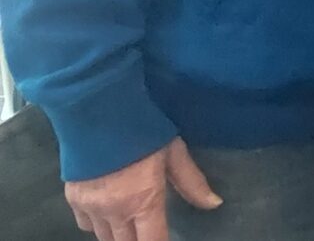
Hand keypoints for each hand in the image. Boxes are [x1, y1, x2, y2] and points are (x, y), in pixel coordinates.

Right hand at [63, 139, 221, 240]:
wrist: (97, 112)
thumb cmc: (142, 129)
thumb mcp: (174, 152)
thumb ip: (191, 182)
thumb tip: (213, 204)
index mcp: (143, 201)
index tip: (165, 239)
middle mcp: (115, 212)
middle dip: (139, 240)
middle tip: (148, 229)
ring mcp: (90, 208)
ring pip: (104, 237)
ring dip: (119, 234)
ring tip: (130, 224)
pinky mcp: (72, 200)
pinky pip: (85, 225)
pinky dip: (97, 224)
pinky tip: (107, 212)